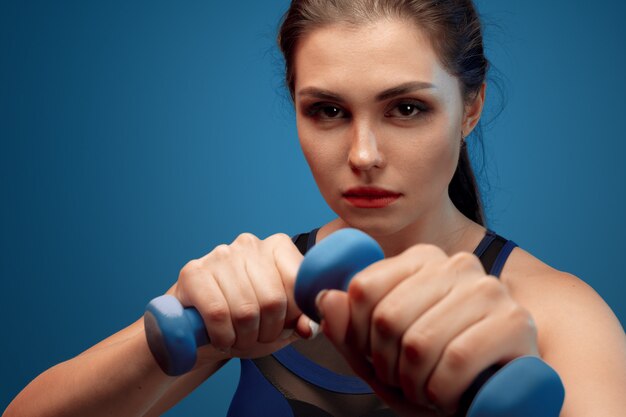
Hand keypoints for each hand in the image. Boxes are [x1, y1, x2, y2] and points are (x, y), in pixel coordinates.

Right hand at [173, 233, 311, 359]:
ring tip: (239, 340)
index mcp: (278, 247)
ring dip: (244, 339)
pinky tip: (222, 340)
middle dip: (267, 332)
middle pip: (273, 301)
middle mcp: (250, 244)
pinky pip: (217, 313)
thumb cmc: (249, 320)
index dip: (293, 317)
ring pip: (245, 310)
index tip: (282, 326)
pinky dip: (223, 337)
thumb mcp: (283, 323)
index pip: (299, 286)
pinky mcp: (193, 272)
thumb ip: (304, 322)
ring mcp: (220, 255)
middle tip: (257, 338)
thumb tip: (309, 329)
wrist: (200, 326)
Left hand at [317, 244, 538, 415]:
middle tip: (403, 379)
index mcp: (422, 259)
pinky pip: (457, 359)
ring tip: (426, 389)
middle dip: (386, 364)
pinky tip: (448, 396)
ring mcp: (488, 290)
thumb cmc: (432, 371)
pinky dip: (441, 391)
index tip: (373, 356)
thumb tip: (326, 298)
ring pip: (419, 341)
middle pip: (388, 316)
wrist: (489, 400)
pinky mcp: (516, 322)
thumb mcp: (379, 354)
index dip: (357, 334)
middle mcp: (456, 265)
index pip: (363, 288)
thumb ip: (348, 328)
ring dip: (413, 383)